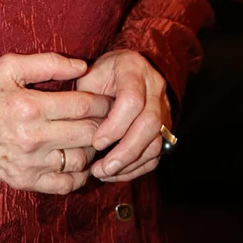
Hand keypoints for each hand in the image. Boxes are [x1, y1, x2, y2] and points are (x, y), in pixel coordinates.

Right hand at [0, 52, 111, 194]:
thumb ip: (48, 62)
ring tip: (94, 136)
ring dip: (94, 148)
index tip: (112, 99)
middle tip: (112, 117)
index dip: (104, 102)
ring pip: (81, 160)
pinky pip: (65, 184)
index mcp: (30, 106)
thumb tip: (83, 65)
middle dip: (106, 124)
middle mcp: (32, 137)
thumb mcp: (9, 66)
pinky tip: (78, 159)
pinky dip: (79, 174)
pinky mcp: (25, 182)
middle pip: (88, 134)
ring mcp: (29, 163)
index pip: (83, 106)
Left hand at [75, 50, 169, 183]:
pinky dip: (137, 168)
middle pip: (149, 124)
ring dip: (130, 164)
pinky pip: (156, 153)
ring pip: (156, 142)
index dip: (115, 125)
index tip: (96, 142)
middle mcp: (154, 86)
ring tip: (104, 173)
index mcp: (133, 69)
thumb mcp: (88, 76)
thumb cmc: (99, 75)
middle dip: (125, 151)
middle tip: (102, 168)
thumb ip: (85, 98)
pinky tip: (116, 173)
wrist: (121, 68)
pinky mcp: (164, 127)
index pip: (132, 100)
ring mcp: (163, 107)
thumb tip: (77, 131)